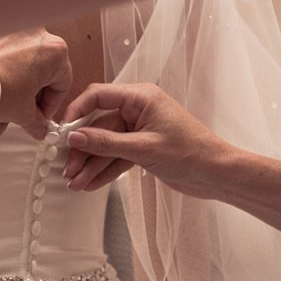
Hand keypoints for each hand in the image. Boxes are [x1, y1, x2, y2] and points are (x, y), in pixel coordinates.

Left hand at [0, 29, 71, 139]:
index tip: (39, 119)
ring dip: (12, 93)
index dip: (49, 107)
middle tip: (18, 119)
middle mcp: (36, 34)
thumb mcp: (21, 113)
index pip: (61, 83)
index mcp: (55, 51)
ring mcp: (13, 29)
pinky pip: (3, 57)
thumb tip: (38, 127)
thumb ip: (36, 121)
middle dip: (26, 102)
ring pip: (19, 67)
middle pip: (39, 74)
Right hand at [62, 83, 229, 196]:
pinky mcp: (141, 148)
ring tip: (75, 183)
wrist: (218, 175)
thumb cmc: (192, 154)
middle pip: (98, 126)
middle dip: (82, 150)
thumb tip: (74, 137)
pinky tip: (90, 184)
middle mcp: (137, 110)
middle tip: (67, 168)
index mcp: (141, 98)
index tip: (62, 133)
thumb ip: (105, 143)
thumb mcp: (143, 148)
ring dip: (90, 165)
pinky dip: (103, 170)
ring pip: (105, 145)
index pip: (98, 96)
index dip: (76, 112)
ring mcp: (138, 130)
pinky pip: (115, 157)